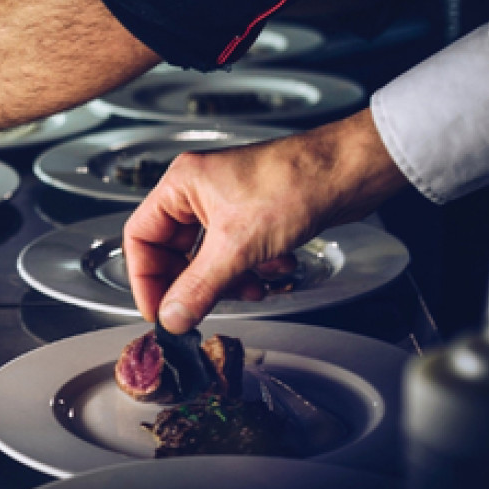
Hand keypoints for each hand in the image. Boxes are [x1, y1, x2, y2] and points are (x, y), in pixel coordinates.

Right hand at [123, 109, 408, 332]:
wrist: (349, 171)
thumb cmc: (295, 182)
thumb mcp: (238, 246)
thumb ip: (199, 287)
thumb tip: (172, 317)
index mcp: (181, 185)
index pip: (140, 237)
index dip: (145, 279)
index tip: (159, 311)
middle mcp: (199, 191)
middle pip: (174, 251)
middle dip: (193, 283)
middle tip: (200, 311)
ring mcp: (228, 203)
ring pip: (208, 257)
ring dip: (228, 280)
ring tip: (250, 289)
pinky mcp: (255, 216)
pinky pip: (237, 254)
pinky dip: (252, 270)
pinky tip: (275, 271)